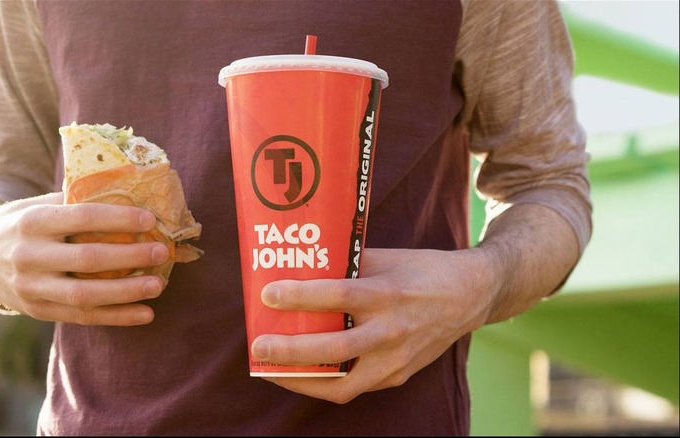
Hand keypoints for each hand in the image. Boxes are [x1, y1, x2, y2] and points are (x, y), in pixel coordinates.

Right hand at [0, 192, 169, 325]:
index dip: (118, 218)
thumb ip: (75, 201)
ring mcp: (32, 287)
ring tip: (158, 285)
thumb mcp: (39, 203)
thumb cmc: (23, 222)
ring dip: (127, 293)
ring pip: (85, 295)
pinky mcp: (38, 311)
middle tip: (161, 252)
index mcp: (32, 222)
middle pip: (87, 260)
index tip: (150, 219)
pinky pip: (82, 317)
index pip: (82, 218)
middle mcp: (29, 256)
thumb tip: (130, 193)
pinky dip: (117, 317)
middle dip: (129, 257)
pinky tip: (145, 314)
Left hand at [250, 247, 494, 403]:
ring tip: (271, 370)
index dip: (300, 296)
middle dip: (289, 351)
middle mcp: (393, 330)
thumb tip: (304, 263)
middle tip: (258, 346)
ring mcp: (397, 359)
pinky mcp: (398, 375)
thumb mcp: (388, 257)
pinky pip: (355, 387)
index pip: (339, 296)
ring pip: (342, 384)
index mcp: (389, 293)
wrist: (470, 296)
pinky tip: (301, 375)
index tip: (268, 294)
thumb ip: (348, 263)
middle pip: (334, 349)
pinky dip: (325, 384)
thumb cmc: (423, 271)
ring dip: (301, 381)